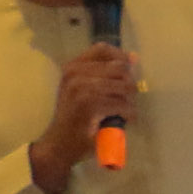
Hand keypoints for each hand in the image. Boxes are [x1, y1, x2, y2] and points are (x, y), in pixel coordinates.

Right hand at [30, 45, 144, 193]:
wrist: (59, 144)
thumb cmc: (75, 117)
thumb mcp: (85, 89)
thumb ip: (106, 72)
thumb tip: (133, 57)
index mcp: (72, 67)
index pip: (103, 49)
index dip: (121, 58)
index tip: (125, 74)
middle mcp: (75, 74)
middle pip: (120, 67)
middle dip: (129, 84)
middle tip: (123, 100)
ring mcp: (82, 88)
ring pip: (126, 86)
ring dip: (129, 101)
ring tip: (120, 111)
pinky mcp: (91, 105)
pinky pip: (124, 105)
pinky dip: (128, 114)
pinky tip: (119, 120)